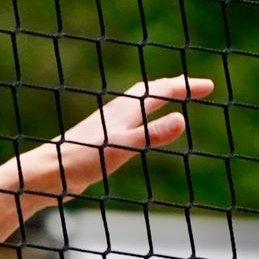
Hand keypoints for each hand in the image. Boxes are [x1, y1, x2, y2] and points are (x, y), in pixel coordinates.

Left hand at [23, 75, 213, 205]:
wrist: (48, 173)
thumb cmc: (81, 160)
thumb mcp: (122, 148)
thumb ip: (151, 134)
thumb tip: (182, 119)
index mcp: (124, 111)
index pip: (161, 91)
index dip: (186, 87)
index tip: (209, 86)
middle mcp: (116, 113)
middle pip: (148, 91)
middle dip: (173, 86)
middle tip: (194, 85)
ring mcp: (107, 126)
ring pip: (136, 104)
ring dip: (156, 97)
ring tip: (168, 97)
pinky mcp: (99, 140)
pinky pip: (129, 121)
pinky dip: (142, 117)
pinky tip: (137, 128)